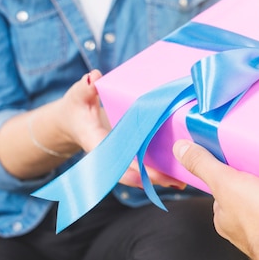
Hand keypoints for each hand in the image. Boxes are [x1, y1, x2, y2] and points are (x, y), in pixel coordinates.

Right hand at [59, 70, 184, 188]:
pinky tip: (180, 170)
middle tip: (176, 181)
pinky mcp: (130, 153)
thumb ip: (85, 88)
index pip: (114, 161)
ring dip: (162, 178)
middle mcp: (111, 155)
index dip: (129, 171)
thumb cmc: (77, 107)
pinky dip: (161, 169)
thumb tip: (93, 78)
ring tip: (184, 180)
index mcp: (98, 145)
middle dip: (153, 178)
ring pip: (142, 173)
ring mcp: (122, 157)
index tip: (145, 176)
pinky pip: (146, 164)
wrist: (74, 120)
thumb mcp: (78, 96)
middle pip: (133, 172)